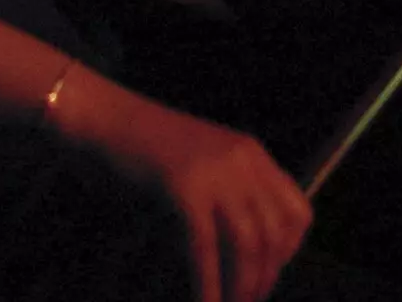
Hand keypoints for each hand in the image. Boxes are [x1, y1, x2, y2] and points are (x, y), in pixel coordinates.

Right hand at [60, 73, 312, 301]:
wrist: (103, 117)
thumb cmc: (144, 149)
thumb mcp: (202, 166)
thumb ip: (228, 198)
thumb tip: (246, 261)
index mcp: (250, 153)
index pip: (298, 212)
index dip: (288, 254)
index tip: (267, 277)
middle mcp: (241, 159)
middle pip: (274, 234)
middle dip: (263, 280)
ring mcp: (214, 171)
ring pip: (248, 244)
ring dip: (241, 288)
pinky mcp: (184, 186)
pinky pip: (206, 248)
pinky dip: (207, 285)